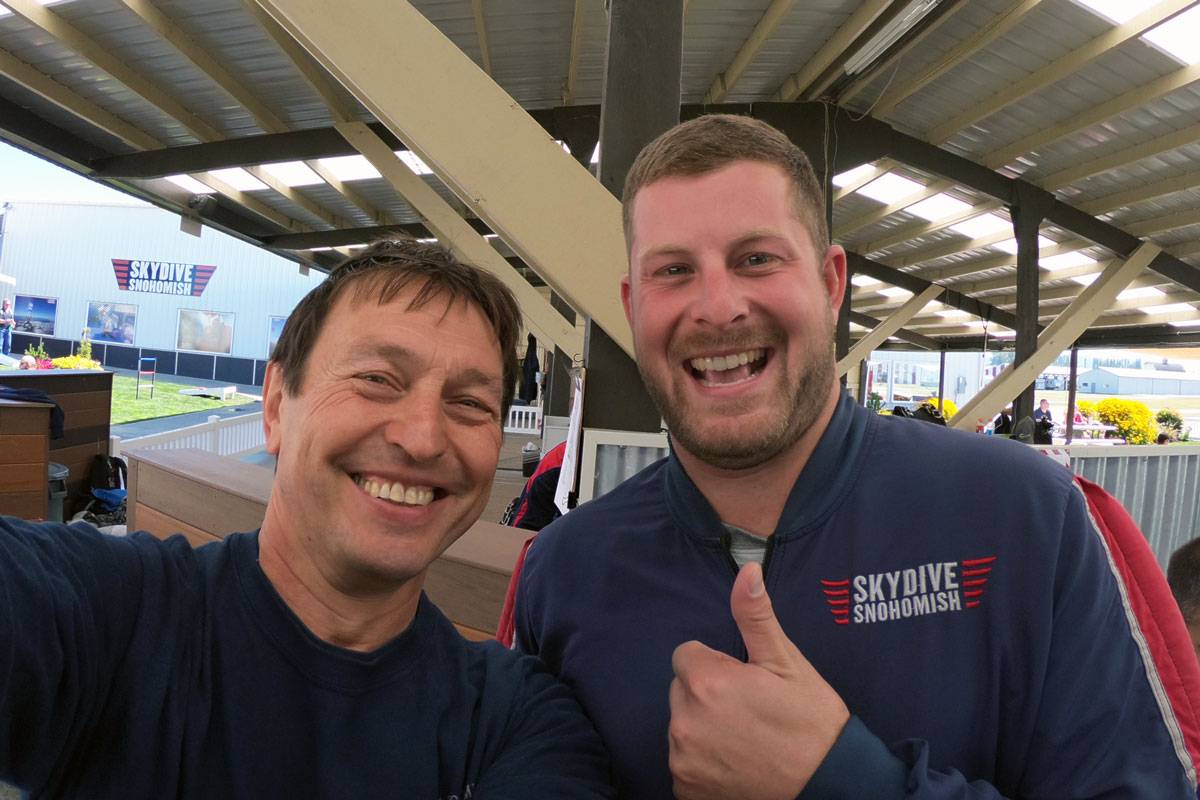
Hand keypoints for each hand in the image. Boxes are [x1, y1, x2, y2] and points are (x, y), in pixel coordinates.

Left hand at [668, 562, 849, 799]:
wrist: (830, 785)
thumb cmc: (811, 722)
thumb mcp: (787, 663)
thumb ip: (756, 617)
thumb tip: (747, 571)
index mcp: (706, 683)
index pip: (686, 656)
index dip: (716, 665)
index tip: (744, 682)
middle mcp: (685, 722)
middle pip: (682, 691)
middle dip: (707, 694)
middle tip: (748, 710)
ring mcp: (684, 760)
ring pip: (683, 726)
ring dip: (704, 727)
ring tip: (745, 738)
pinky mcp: (686, 790)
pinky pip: (684, 762)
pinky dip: (703, 762)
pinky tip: (736, 763)